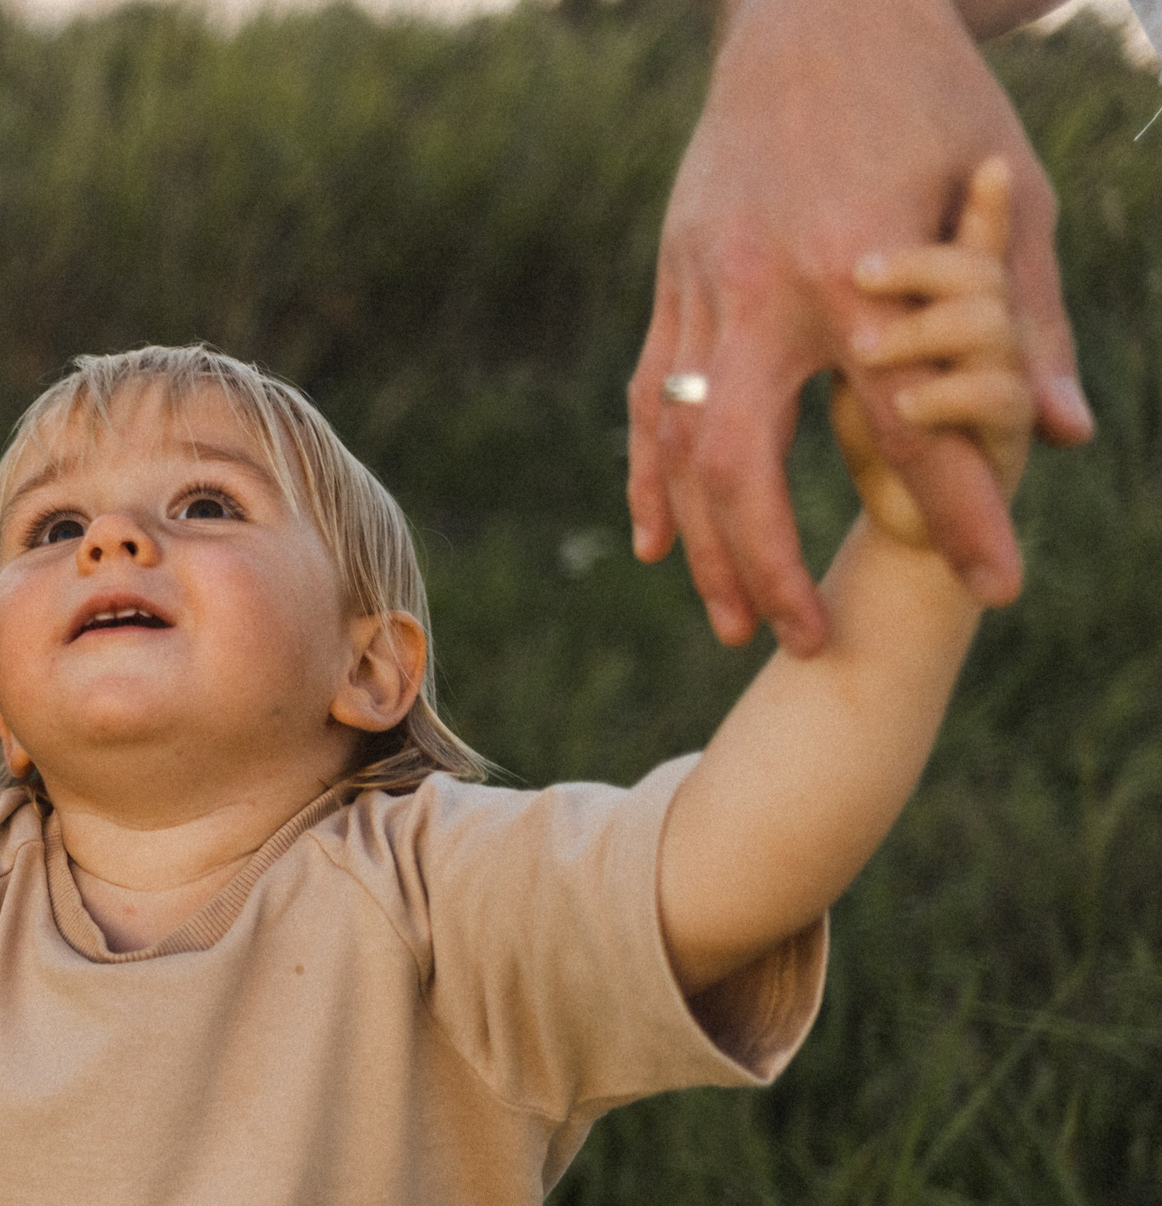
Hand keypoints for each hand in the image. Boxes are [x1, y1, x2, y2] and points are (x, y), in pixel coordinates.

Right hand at [627, 0, 1090, 652]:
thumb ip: (1029, 321)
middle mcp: (764, 289)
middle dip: (776, 564)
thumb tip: (1058, 437)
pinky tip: (657, 543)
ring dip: (706, 544)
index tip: (995, 586)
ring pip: (682, 446)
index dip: (956, 511)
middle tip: (811, 641)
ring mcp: (702, 287)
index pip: (909, 422)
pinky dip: (651, 479)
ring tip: (733, 621)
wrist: (818, 10)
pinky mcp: (673, 283)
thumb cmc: (935, 95)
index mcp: (858, 268)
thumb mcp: (1014, 192)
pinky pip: (649, 403)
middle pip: (749, 465)